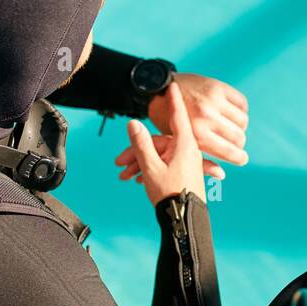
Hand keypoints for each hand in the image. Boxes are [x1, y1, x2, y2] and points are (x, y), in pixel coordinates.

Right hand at [117, 83, 206, 205]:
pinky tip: (136, 179)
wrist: (183, 219)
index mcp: (184, 145)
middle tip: (119, 163)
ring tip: (124, 175)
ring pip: (158, 155)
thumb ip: (141, 144)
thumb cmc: (170, 193)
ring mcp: (185, 162)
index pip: (177, 116)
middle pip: (158, 142)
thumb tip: (133, 124)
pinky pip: (163, 164)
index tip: (171, 85)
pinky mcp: (182, 172)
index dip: (172, 100)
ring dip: (140, 163)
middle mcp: (187, 151)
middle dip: (137, 151)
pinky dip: (148, 169)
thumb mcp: (150, 166)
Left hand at [140, 73, 248, 173]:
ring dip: (241, 127)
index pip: (230, 152)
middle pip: (239, 137)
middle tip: (236, 143)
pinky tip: (233, 114)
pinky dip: (241, 110)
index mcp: (196, 135)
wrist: (158, 90)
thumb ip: (196, 157)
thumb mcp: (177, 143)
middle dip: (239, 144)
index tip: (241, 159)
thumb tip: (221, 174)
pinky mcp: (218, 87)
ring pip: (243, 120)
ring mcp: (213, 101)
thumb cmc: (166, 121)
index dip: (239, 158)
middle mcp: (207, 117)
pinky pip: (242, 103)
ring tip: (234, 128)